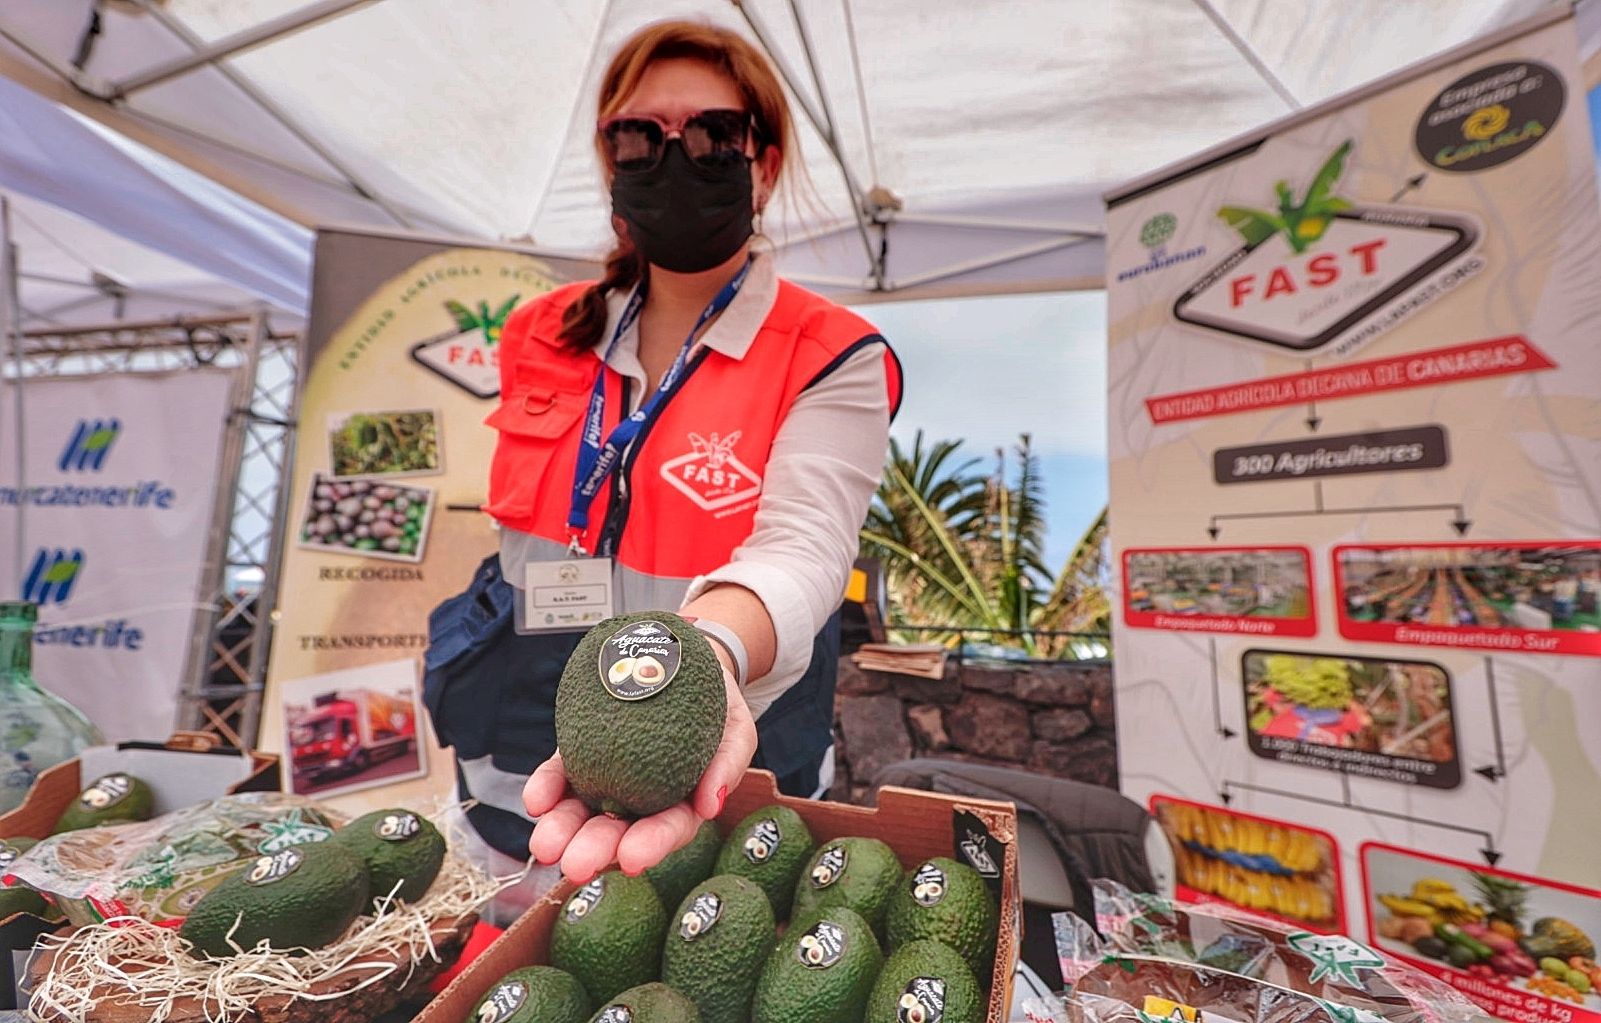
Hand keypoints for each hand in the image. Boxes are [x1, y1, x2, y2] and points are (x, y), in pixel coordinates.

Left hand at [523, 666, 756, 882]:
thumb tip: (710, 807)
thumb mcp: (736, 728)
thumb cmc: (717, 702)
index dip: (652, 845)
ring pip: (582, 810)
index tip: (632, 860)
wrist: (681, 659)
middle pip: (618, 830)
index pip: (668, 829)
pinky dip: (547, 788)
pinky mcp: (580, 754)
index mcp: (682, 803)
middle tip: (575, 865)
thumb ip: (729, 763)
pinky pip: (561, 775)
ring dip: (562, 828)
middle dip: (596, 849)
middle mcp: (641, 800)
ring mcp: (607, 778)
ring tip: (545, 844)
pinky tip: (536, 801)